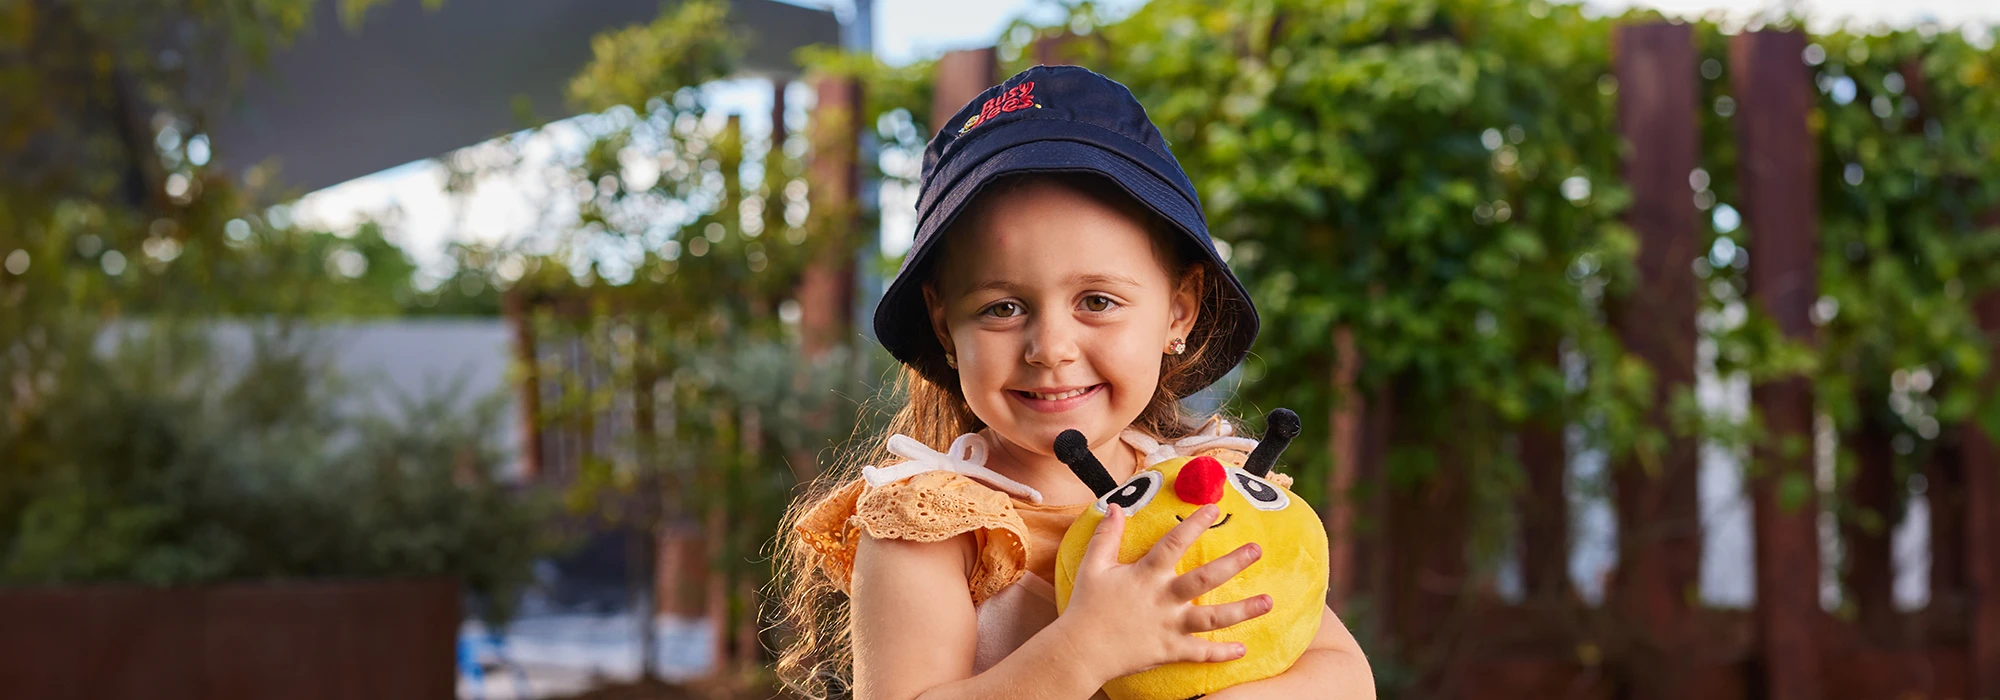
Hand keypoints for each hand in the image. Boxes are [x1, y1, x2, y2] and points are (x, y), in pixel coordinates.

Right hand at [1057, 502, 1271, 682]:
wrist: (1080, 650)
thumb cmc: (1086, 607)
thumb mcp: (1093, 566)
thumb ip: (1107, 536)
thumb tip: (1113, 506)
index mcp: (1145, 575)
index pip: (1174, 543)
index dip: (1194, 524)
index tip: (1214, 508)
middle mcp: (1163, 599)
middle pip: (1204, 579)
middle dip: (1233, 563)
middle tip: (1257, 550)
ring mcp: (1169, 626)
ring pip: (1213, 618)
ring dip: (1243, 610)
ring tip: (1269, 601)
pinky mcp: (1170, 650)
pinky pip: (1201, 653)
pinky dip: (1222, 654)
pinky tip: (1243, 649)